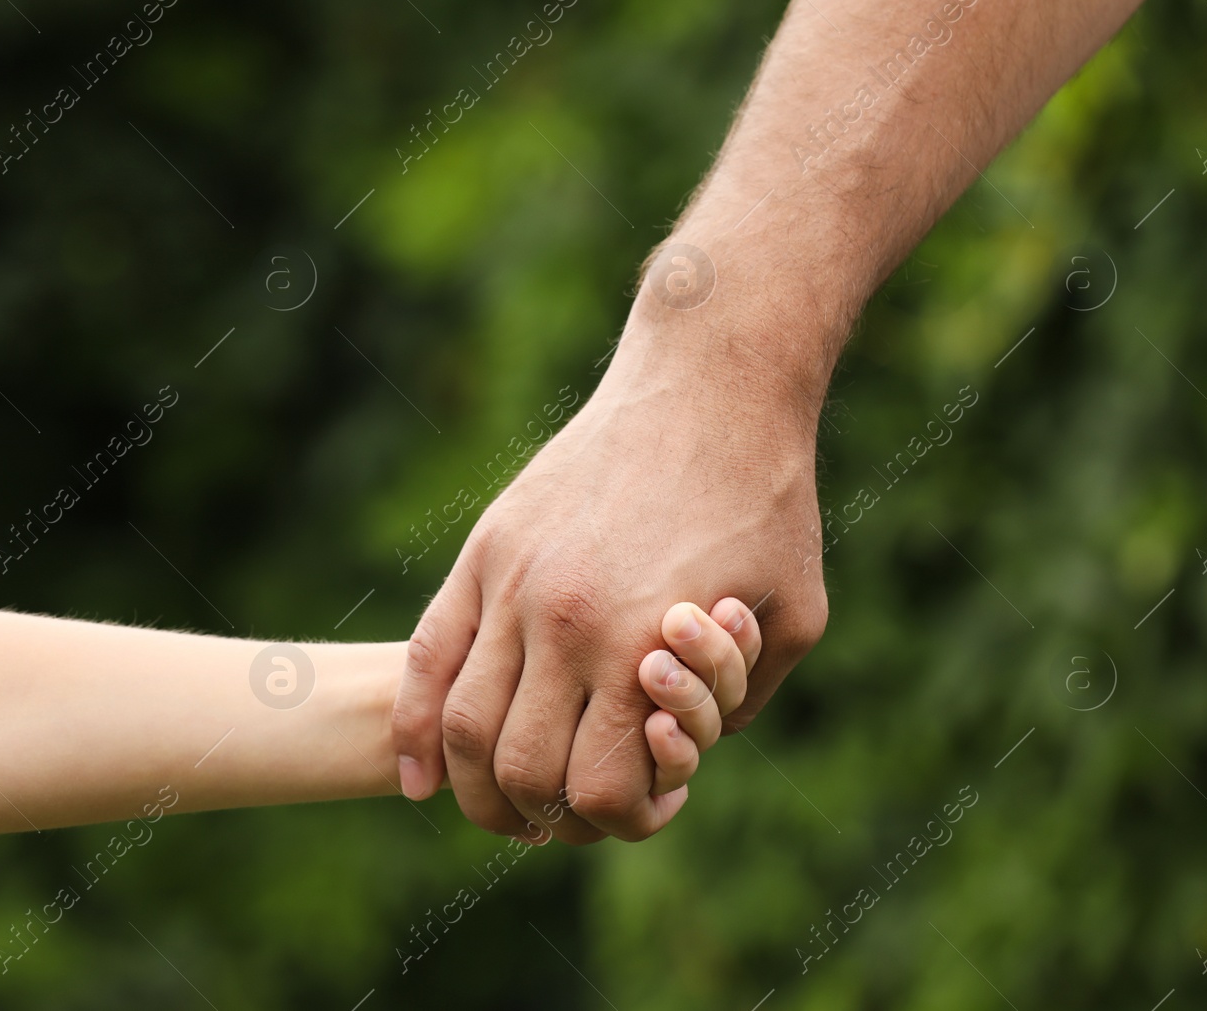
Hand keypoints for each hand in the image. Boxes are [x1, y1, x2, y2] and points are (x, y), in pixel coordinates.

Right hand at [392, 289, 830, 842]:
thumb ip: (742, 702)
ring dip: (477, 789)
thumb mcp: (791, 617)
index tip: (646, 806)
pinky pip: (426, 656)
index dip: (623, 821)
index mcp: (640, 646)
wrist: (709, 386)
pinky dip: (415, 728)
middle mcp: (561, 621)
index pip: (600, 789)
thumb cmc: (766, 501)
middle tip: (574, 815)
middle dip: (548, 818)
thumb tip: (675, 750)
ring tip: (502, 802)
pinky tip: (418, 774)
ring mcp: (511, 582)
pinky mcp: (486, 549)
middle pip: (522, 771)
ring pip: (462, 725)